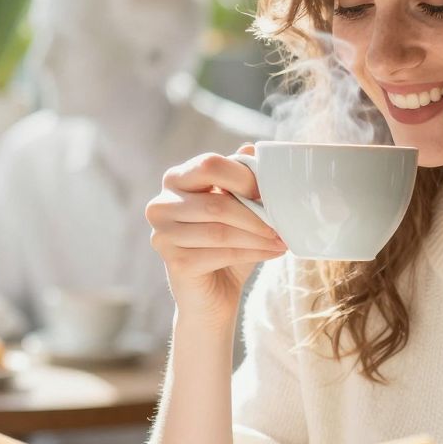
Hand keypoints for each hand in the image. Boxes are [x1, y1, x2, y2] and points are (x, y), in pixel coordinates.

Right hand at [146, 146, 287, 329]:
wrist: (213, 295)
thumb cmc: (227, 245)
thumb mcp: (237, 208)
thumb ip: (240, 179)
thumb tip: (252, 148)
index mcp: (176, 179)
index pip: (209, 165)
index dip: (244, 177)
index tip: (268, 191)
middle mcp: (161, 205)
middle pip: (216, 202)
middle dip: (255, 214)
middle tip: (282, 222)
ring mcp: (162, 235)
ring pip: (221, 230)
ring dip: (258, 236)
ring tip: (281, 239)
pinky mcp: (174, 262)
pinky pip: (221, 253)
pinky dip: (253, 253)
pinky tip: (271, 252)